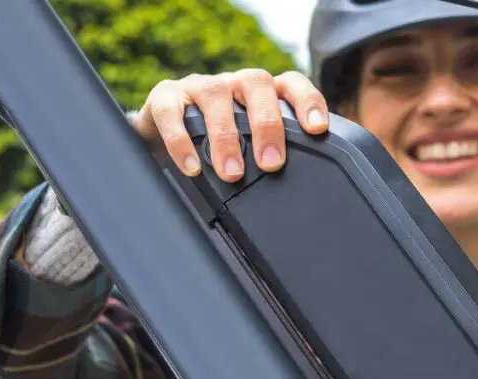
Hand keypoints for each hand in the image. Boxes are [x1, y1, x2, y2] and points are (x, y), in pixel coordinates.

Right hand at [131, 69, 329, 180]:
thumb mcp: (248, 146)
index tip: (317, 129)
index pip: (290, 83)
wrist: (160, 135)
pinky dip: (181, 140)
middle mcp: (233, 83)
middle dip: (266, 124)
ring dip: (226, 135)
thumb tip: (300, 197)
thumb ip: (270, 156)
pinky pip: (172, 111)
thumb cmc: (216, 143)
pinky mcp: (165, 96)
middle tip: (271, 164)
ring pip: (216, 93)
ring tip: (232, 173)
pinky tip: (192, 168)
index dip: (307, 100)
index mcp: (260, 93)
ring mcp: (198, 86)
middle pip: (256, 83)